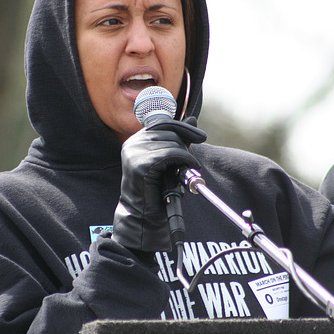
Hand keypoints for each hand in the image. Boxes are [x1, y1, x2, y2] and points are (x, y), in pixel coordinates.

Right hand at [112, 118, 205, 251]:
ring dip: (186, 155)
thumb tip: (192, 119)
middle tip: (192, 160)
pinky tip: (189, 168)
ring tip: (189, 168)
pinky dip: (184, 160)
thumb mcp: (168, 160)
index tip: (201, 136)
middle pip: (168, 131)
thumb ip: (177, 140)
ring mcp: (135, 154)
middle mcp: (132, 144)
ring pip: (172, 143)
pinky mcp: (141, 165)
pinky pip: (171, 154)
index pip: (162, 123)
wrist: (144, 214)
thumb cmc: (157, 188)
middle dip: (185, 143)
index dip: (183, 127)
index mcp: (135, 141)